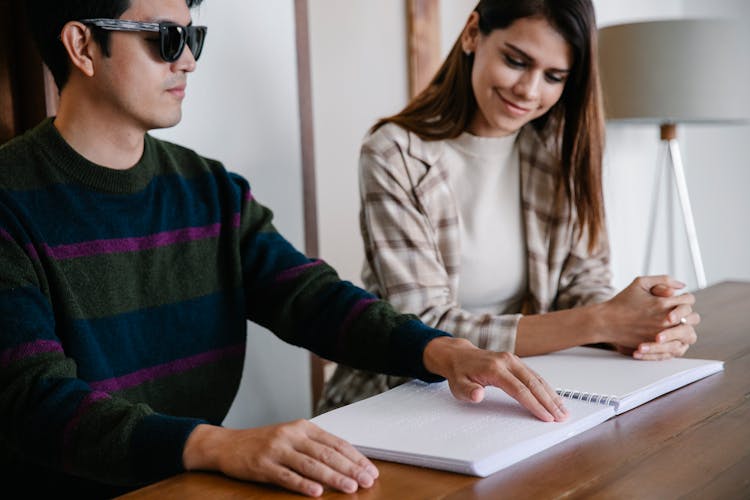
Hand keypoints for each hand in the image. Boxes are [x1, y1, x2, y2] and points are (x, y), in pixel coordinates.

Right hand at [183, 421, 378, 496]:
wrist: (227, 444)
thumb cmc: (264, 443)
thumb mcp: (292, 437)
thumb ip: (315, 446)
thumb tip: (347, 462)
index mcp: (303, 427)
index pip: (335, 442)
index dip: (355, 457)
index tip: (370, 470)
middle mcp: (291, 435)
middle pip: (326, 453)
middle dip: (350, 468)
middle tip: (367, 481)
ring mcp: (276, 449)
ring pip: (310, 464)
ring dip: (333, 477)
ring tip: (349, 488)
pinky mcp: (263, 465)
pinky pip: (287, 476)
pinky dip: (303, 484)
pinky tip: (317, 492)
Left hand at [422, 337, 568, 421]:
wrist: (459, 355)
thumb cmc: (459, 372)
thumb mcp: (457, 385)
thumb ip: (468, 392)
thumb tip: (478, 395)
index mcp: (494, 368)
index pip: (519, 389)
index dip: (534, 404)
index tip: (545, 416)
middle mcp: (506, 361)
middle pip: (533, 383)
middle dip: (549, 401)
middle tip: (560, 416)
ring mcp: (512, 360)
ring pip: (536, 378)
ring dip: (551, 394)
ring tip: (562, 410)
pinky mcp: (515, 361)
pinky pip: (534, 375)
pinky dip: (545, 387)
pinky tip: (553, 397)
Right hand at [606, 275, 698, 359]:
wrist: (606, 322)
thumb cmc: (622, 301)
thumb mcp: (640, 283)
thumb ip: (663, 280)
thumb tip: (682, 286)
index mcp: (663, 303)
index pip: (689, 300)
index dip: (685, 299)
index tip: (679, 301)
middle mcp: (665, 320)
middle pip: (692, 317)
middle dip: (688, 314)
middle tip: (679, 313)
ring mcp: (662, 335)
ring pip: (689, 334)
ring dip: (686, 329)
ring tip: (677, 326)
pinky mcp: (658, 346)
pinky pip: (679, 347)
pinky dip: (679, 342)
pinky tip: (672, 336)